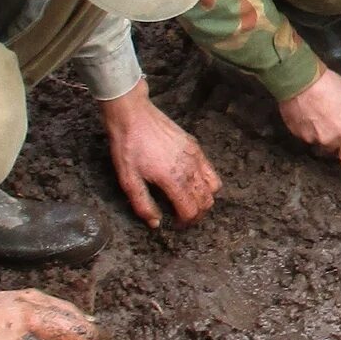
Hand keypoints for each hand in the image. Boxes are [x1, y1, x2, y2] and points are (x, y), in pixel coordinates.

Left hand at [98, 80, 219, 227]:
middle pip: (205, 202)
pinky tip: (193, 182)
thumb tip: (156, 223)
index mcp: (173, 180)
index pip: (190, 211)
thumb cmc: (128, 147)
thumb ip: (143, 204)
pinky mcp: (195, 146)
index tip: (176, 224)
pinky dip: (208, 182)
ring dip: (205, 199)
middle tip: (183, 217)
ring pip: (213, 187)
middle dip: (197, 214)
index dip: (185, 223)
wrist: (132, 115)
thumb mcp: (128, 180)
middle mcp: (190, 169)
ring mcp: (195, 156)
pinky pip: (211, 170)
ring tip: (190, 201)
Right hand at [279, 65, 340, 169]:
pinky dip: (309, 128)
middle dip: (337, 141)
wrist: (300, 79)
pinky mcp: (295, 133)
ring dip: (322, 134)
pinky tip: (309, 114)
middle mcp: (327, 141)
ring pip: (319, 142)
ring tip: (320, 114)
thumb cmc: (330, 87)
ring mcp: (310, 139)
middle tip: (335, 122)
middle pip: (334, 150)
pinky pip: (306, 135)